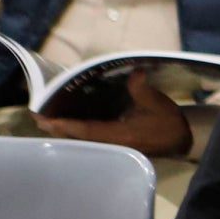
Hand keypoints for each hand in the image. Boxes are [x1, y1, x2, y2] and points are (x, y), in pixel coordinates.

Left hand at [38, 72, 193, 156]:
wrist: (181, 140)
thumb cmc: (168, 122)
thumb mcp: (157, 103)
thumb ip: (141, 88)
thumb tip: (133, 71)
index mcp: (121, 135)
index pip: (88, 130)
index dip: (67, 125)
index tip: (48, 119)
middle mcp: (113, 144)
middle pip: (79, 138)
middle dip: (58, 128)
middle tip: (38, 118)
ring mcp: (113, 147)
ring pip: (82, 140)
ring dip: (64, 131)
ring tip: (46, 121)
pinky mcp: (114, 145)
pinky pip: (89, 140)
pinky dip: (75, 132)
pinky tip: (67, 126)